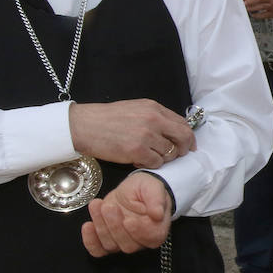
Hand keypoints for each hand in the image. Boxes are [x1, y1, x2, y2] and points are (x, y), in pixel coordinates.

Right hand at [69, 99, 196, 168]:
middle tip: (178, 155)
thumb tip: (174, 130)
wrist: (84, 125)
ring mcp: (146, 136)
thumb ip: (156, 117)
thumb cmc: (108, 118)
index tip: (188, 145)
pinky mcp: (137, 151)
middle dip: (184, 149)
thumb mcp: (136, 109)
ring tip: (148, 155)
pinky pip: (155, 163)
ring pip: (169, 153)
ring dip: (162, 158)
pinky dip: (150, 164)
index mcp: (154, 108)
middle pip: (183, 137)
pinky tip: (138, 159)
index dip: (188, 136)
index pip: (182, 123)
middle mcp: (154, 120)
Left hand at [81, 171, 173, 256]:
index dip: (139, 232)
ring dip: (101, 226)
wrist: (132, 191)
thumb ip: (156, 199)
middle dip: (115, 226)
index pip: (152, 238)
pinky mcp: (108, 241)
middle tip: (109, 207)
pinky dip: (90, 241)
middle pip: (129, 245)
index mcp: (158, 228)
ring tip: (97, 205)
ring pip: (112, 245)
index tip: (129, 220)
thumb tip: (157, 213)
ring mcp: (124, 243)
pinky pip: (98, 250)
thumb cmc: (144, 189)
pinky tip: (88, 225)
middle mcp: (142, 240)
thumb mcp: (152, 187)